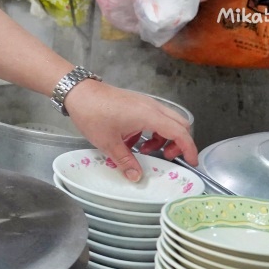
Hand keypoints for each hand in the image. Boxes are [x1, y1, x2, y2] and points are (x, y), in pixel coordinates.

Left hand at [63, 81, 197, 181]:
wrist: (78, 92)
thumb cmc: (92, 114)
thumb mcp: (108, 143)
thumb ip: (125, 161)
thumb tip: (136, 177)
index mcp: (149, 115)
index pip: (180, 132)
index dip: (189, 148)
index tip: (191, 162)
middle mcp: (152, 107)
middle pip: (179, 124)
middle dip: (178, 143)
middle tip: (165, 156)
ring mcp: (144, 102)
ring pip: (167, 121)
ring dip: (162, 137)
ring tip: (144, 150)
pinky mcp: (136, 102)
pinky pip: (153, 117)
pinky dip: (150, 130)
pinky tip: (132, 141)